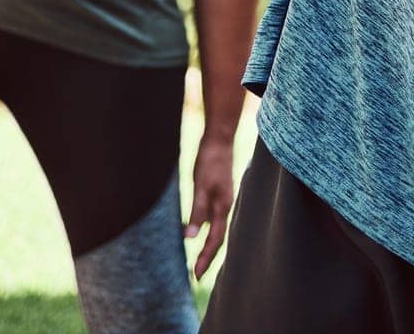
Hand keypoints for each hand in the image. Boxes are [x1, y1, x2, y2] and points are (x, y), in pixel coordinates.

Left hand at [184, 131, 234, 280]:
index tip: (196, 275)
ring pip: (216, 228)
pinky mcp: (218, 192)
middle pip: (218, 237)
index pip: (214, 240)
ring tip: (196, 258)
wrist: (219, 137)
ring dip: (207, 245)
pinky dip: (205, 229)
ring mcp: (223, 198)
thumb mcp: (200, 186)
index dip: (205, 258)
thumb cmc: (209, 161)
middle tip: (196, 274)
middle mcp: (224, 205)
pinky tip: (195, 229)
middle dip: (208, 256)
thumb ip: (197, 211)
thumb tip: (190, 238)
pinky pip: (213, 217)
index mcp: (222, 206)